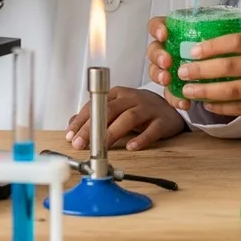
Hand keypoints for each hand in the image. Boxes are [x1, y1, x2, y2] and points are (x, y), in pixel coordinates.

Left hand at [65, 87, 185, 151]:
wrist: (169, 108)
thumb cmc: (138, 109)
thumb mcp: (116, 108)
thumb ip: (94, 115)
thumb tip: (71, 124)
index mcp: (118, 94)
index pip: (96, 104)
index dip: (82, 120)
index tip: (71, 135)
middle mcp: (132, 98)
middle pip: (110, 110)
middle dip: (93, 127)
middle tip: (80, 143)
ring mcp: (148, 108)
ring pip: (129, 118)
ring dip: (113, 132)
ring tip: (102, 146)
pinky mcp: (162, 121)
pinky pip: (152, 129)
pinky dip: (142, 138)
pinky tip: (132, 147)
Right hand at [147, 16, 240, 110]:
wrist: (222, 71)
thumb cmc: (220, 47)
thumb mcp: (228, 35)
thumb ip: (238, 28)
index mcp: (178, 31)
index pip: (159, 24)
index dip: (157, 28)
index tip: (165, 33)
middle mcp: (169, 48)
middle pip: (154, 48)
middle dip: (157, 55)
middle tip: (167, 61)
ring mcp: (170, 69)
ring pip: (156, 71)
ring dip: (160, 75)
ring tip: (169, 79)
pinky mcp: (175, 88)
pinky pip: (169, 93)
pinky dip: (175, 98)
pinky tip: (184, 103)